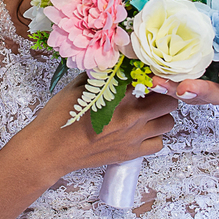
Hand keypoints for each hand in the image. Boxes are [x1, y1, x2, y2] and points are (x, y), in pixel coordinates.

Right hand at [24, 74, 177, 175]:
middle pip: (168, 100)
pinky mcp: (130, 153)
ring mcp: (133, 136)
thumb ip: (101, 75)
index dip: (150, 74)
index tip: (145, 73)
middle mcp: (132, 115)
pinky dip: (154, 137)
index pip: (151, 78)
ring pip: (169, 122)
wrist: (49, 150)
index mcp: (119, 95)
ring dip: (161, 115)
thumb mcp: (78, 86)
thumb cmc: (59, 118)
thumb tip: (114, 65)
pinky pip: (159, 144)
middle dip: (163, 94)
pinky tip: (141, 132)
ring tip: (147, 112)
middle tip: (151, 93)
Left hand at [149, 31, 218, 107]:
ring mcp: (212, 91)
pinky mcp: (197, 86)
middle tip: (182, 88)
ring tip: (154, 81)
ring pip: (191, 94)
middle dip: (198, 92)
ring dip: (171, 89)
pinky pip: (178, 86)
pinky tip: (146, 75)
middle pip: (214, 96)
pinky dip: (164, 82)